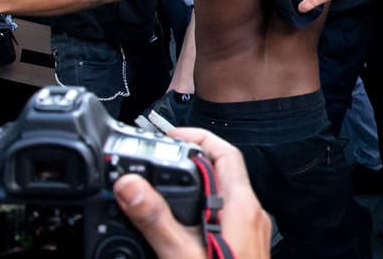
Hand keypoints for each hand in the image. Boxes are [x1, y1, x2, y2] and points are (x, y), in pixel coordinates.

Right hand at [114, 127, 270, 258]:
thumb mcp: (181, 256)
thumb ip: (155, 220)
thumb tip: (130, 185)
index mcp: (242, 208)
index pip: (224, 153)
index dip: (196, 137)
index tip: (169, 135)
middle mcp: (251, 218)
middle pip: (222, 173)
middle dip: (189, 163)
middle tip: (159, 160)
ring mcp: (251, 236)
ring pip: (222, 199)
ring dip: (193, 190)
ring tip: (162, 191)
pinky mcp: (245, 253)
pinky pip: (223, 221)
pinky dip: (199, 215)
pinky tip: (178, 230)